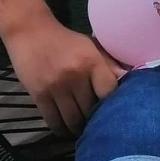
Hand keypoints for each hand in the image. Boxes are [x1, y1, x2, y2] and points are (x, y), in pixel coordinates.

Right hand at [6, 18, 125, 135]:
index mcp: (91, 61)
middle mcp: (75, 75)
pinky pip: (54, 122)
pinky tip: (65, 128)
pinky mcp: (39, 95)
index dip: (111, 104)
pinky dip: (61, 129)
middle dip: (93, 119)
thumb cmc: (65, 40)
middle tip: (95, 123)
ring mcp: (56, 87)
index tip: (111, 109)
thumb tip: (129, 79)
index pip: (109, 93)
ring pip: (72, 120)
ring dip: (78, 128)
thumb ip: (108, 64)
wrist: (30, 31)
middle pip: (90, 110)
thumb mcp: (89, 46)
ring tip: (81, 128)